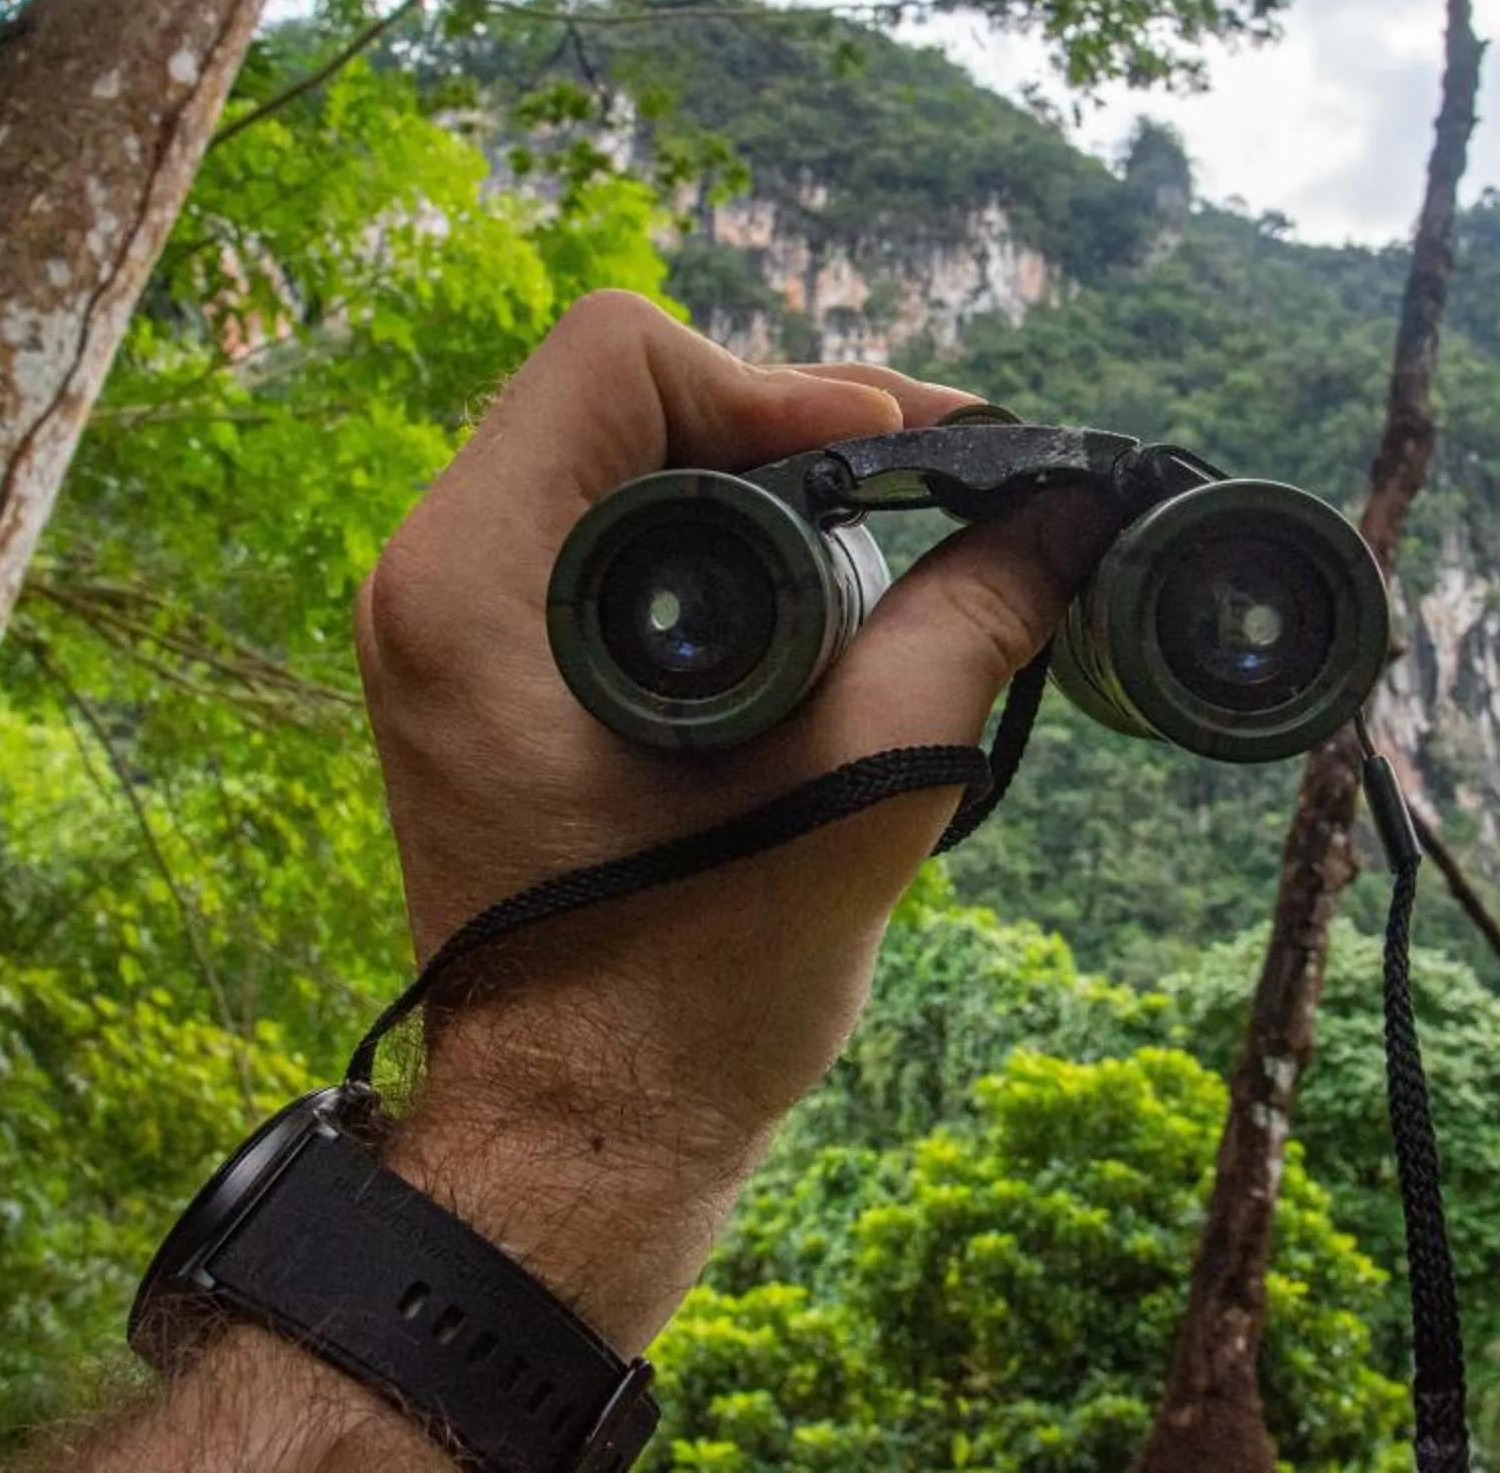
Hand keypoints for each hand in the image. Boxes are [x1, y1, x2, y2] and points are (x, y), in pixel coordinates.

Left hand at [349, 291, 1111, 1347]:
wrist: (580, 1141)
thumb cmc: (685, 995)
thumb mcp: (858, 790)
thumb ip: (968, 630)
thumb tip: (1065, 520)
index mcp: (476, 586)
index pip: (620, 358)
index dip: (781, 384)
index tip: (896, 456)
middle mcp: (434, 580)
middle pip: (623, 395)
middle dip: (789, 423)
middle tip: (928, 476)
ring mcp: (452, 628)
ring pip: (617, 459)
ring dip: (758, 476)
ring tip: (893, 520)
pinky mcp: (490, 673)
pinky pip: (604, 538)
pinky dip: (713, 537)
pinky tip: (819, 583)